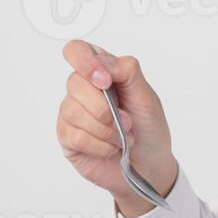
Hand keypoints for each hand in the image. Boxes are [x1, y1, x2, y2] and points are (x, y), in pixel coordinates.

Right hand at [56, 39, 177, 217]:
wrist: (149, 166)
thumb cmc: (149, 129)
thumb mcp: (147, 97)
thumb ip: (127, 72)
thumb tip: (103, 62)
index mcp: (103, 72)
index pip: (77, 51)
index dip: (84, 61)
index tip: (105, 81)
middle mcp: (83, 90)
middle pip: (75, 83)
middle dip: (105, 107)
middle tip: (127, 121)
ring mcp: (72, 113)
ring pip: (73, 111)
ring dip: (106, 129)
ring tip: (122, 137)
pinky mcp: (68, 137)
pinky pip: (75, 135)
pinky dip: (100, 144)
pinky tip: (110, 148)